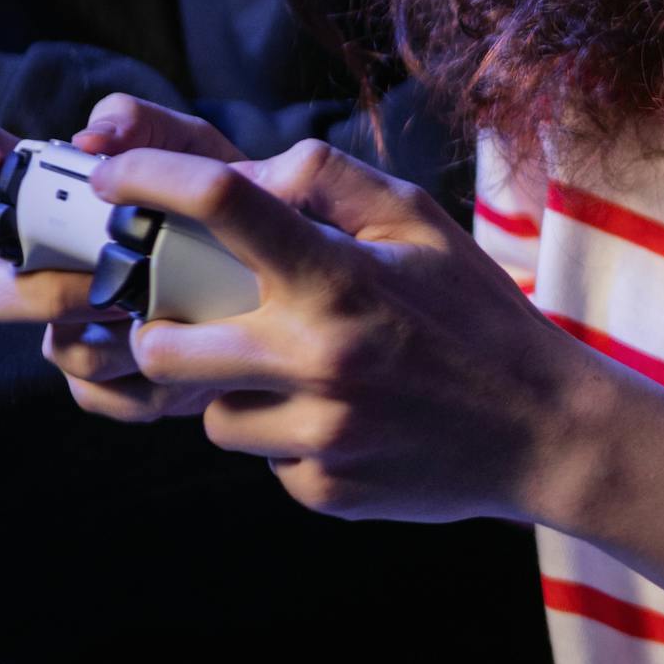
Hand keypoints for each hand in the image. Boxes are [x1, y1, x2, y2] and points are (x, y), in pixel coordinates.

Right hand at [0, 95, 245, 420]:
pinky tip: (193, 360)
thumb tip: (94, 140)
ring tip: (182, 317)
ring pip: (57, 347)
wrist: (291, 270)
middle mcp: (48, 259)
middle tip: (111, 282)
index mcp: (63, 189)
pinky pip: (99, 394)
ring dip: (120, 335)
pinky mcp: (106, 383)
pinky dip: (149, 383)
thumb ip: (146, 128)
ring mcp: (71, 326)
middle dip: (46, 291)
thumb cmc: (235, 195)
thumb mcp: (200, 148)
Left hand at [95, 139, 588, 522]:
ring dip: (231, 387)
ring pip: (210, 411)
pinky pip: (264, 457)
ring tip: (295, 369)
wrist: (545, 429)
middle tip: (182, 314)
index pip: (223, 205)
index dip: (151, 179)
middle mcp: (320, 358)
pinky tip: (342, 416)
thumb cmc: (476, 312)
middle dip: (156, 326)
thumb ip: (330, 182)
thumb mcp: (420, 222)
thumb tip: (247, 174)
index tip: (118, 179)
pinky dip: (283, 433)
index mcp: (342, 277)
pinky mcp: (322, 490)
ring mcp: (318, 435)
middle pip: (166, 343)